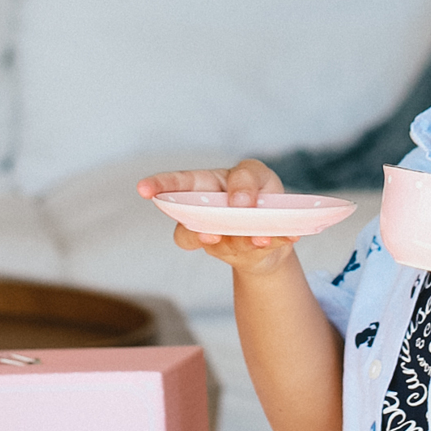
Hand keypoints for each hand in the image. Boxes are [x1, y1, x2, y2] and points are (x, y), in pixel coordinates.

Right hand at [137, 160, 293, 278]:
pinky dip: (270, 243)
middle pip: (186, 224)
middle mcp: (205, 217)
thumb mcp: (259, 175)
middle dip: (195, 231)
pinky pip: (252, 252)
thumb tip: (240, 203)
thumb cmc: (260, 193)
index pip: (178, 185)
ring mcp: (219, 240)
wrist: (277, 230)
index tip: (143, 189)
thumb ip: (247, 179)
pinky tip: (286, 236)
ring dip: (236, 241)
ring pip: (217, 244)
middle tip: (209, 234)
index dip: (159, 185)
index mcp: (206, 187)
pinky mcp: (241, 255)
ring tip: (257, 238)